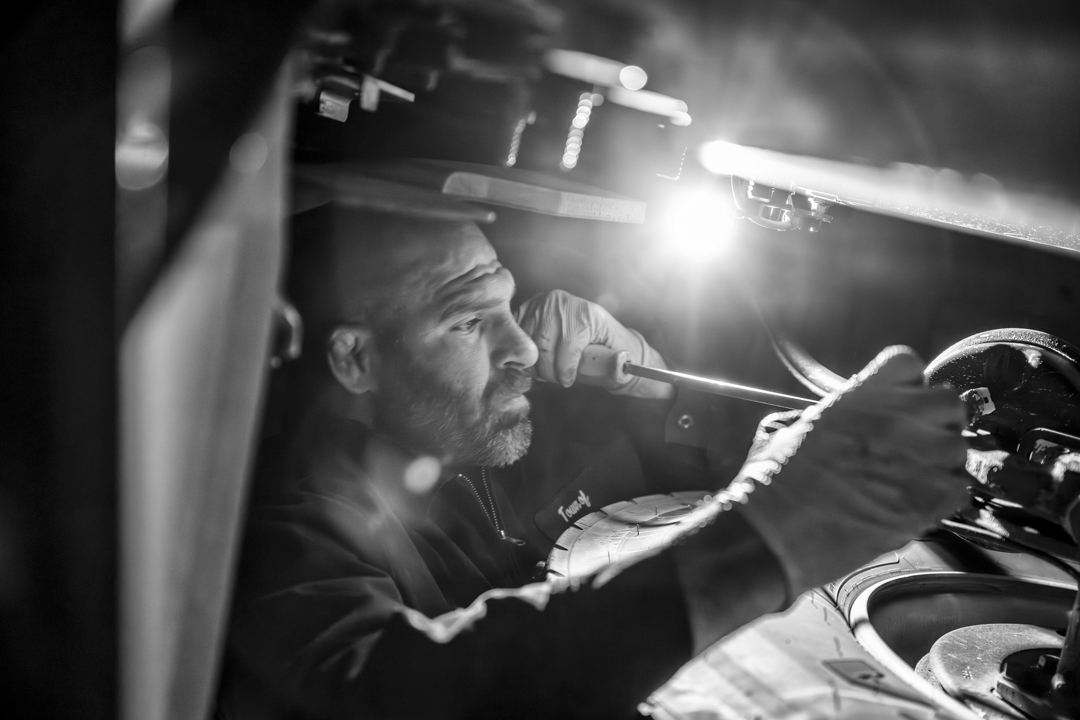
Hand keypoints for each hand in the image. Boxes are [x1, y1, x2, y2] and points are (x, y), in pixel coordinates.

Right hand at [515, 290, 671, 398]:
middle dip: (547, 370)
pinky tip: (532, 360)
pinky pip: (515, 335)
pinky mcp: (526, 308)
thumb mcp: (621, 360)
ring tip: (546, 371)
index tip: (566, 381)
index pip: (568, 345)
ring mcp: (540, 303)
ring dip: (533, 363)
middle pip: (543, 346)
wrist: (599, 335)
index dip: (565, 369)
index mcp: (585, 313)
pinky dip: (520, 351)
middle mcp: (560, 302)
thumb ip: (618, 365)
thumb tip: (619, 363)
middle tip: (555, 379)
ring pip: (526, 343)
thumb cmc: (610, 351)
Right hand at [737, 347, 969, 596]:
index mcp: (858, 397)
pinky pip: (960, 488)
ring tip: (910, 481)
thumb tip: (837, 422)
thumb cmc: (772, 485)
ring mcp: (916, 458)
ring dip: (939, 463)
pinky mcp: (928, 500)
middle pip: (947, 402)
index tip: (896, 402)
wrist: (775, 533)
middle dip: (934, 421)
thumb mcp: (785, 429)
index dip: (905, 384)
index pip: (907, 363)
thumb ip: (825, 417)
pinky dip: (943, 498)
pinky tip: (915, 505)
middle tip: (912, 444)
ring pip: (957, 448)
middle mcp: (894, 419)